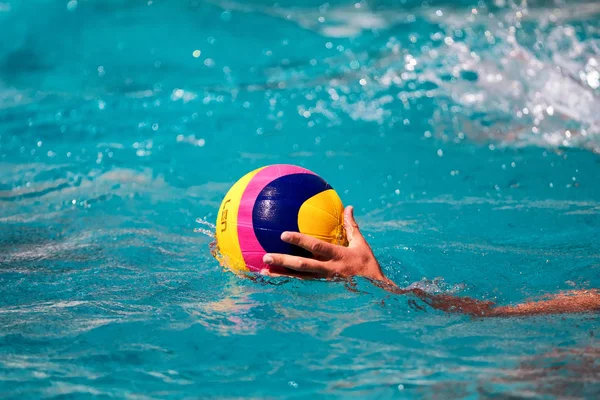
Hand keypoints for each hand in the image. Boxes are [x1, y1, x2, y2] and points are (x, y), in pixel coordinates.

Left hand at [261, 206, 392, 284]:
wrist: (377, 293)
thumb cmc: (368, 267)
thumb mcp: (362, 245)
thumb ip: (352, 227)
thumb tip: (348, 207)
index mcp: (338, 256)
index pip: (316, 246)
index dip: (299, 240)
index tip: (283, 234)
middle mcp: (329, 270)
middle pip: (302, 265)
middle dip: (283, 260)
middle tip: (265, 256)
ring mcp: (325, 283)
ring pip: (299, 279)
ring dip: (281, 276)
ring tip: (264, 272)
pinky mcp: (323, 292)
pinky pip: (303, 287)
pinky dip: (289, 285)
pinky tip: (276, 283)